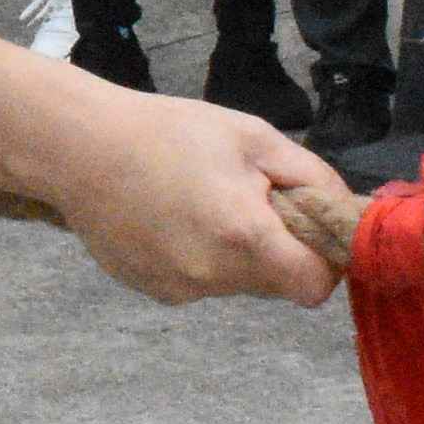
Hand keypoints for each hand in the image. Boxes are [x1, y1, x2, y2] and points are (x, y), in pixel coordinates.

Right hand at [41, 86, 342, 307]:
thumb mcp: (254, 137)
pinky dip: (198, 257)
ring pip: (236, 284)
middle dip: (276, 249)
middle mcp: (213, 277)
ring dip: (234, 254)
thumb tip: (344, 213)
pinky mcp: (154, 292)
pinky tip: (169, 219)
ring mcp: (180, 290)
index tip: (305, 228)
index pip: (315, 287)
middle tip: (244, 200)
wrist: (79, 148)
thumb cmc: (169, 131)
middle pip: (276, 284)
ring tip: (198, 203)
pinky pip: (199, 283)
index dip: (322, 260)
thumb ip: (312, 179)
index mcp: (245, 237)